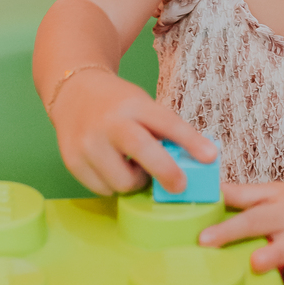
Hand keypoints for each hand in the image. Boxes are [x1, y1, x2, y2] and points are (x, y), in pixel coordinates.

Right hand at [50, 68, 215, 196]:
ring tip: (134, 167)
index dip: (190, 140)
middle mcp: (109, 122)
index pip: (166, 122)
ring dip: (135, 181)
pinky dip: (113, 185)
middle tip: (180, 185)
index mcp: (134, 105)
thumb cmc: (120, 105)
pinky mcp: (72, 162)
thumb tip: (198, 163)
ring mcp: (88, 143)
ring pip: (122, 181)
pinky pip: (103, 189)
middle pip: (141, 150)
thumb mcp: (144, 107)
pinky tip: (112, 168)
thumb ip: (165, 131)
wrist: (74, 94)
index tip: (210, 156)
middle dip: (165, 171)